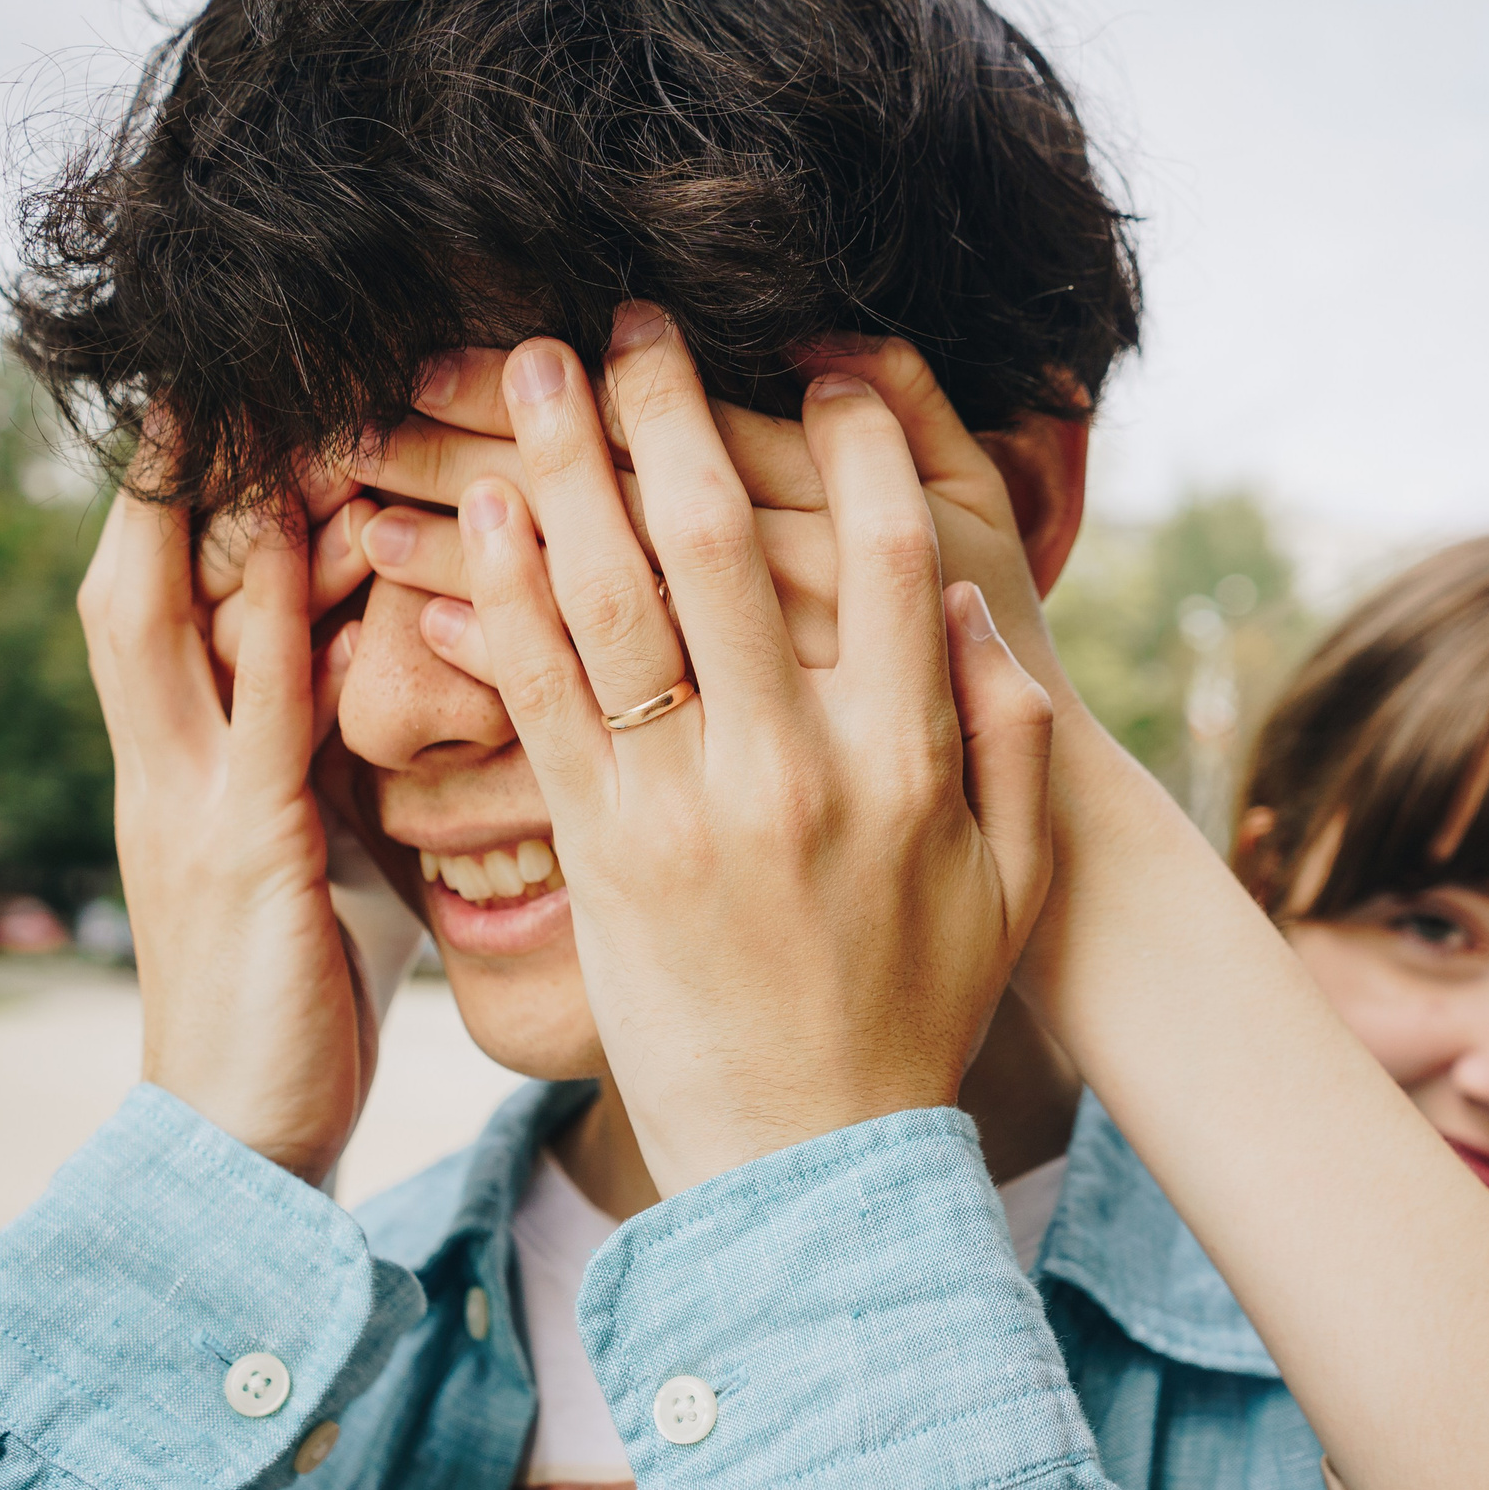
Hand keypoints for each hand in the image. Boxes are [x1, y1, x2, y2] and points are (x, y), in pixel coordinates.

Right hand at [77, 435, 379, 1181]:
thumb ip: (354, 771)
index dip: (199, 505)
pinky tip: (296, 534)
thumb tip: (438, 699)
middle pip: (137, 586)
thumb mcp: (332, 862)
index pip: (177, 608)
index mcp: (190, 770)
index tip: (257, 408)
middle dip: (170, 476)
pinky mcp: (237, 852)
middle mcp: (166, 769)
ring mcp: (186, 804)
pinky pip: (248, 708)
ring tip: (246, 397)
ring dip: (200, 506)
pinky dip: (260, 614)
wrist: (238, 1145)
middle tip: (226, 366)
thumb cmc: (302, 1001)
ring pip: (163, 620)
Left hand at [451, 305, 1055, 1194]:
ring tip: (524, 368)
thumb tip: (963, 613)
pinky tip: (474, 517)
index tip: (818, 367)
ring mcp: (691, 806)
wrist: (805, 1168)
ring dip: (563, 467)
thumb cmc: (911, 1021)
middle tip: (629, 321)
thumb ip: (1012, 741)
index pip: (886, 554)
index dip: (852, 443)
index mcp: (912, 757)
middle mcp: (800, 763)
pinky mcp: (601, 855)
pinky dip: (503, 600)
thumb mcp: (1013, 885)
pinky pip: (542, 700)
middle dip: (670, 411)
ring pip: (615, 599)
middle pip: (723, 542)